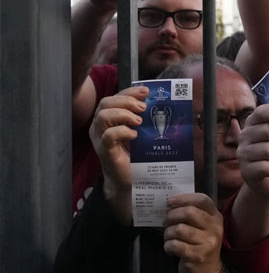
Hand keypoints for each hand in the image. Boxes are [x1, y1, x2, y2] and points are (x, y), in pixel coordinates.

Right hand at [88, 85, 148, 224]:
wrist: (131, 180)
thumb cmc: (137, 154)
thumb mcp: (142, 132)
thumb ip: (146, 118)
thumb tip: (165, 104)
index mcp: (110, 118)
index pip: (115, 97)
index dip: (129, 92)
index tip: (146, 92)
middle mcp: (101, 126)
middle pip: (106, 103)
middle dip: (126, 101)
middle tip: (143, 108)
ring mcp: (100, 138)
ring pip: (103, 116)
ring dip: (123, 114)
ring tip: (139, 121)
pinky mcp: (105, 151)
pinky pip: (108, 136)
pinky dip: (122, 131)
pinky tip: (134, 135)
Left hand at [164, 193, 223, 272]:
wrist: (208, 270)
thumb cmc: (200, 245)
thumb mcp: (203, 227)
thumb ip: (193, 214)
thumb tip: (171, 205)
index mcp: (216, 217)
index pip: (202, 200)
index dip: (184, 198)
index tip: (170, 201)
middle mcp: (215, 228)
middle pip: (188, 212)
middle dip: (171, 216)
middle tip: (166, 222)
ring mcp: (208, 242)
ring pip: (179, 229)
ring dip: (168, 233)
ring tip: (168, 238)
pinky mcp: (198, 256)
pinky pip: (175, 245)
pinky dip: (168, 246)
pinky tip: (171, 249)